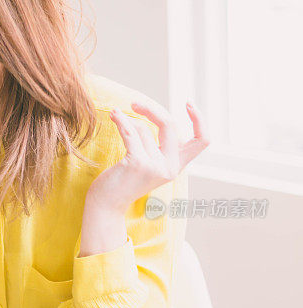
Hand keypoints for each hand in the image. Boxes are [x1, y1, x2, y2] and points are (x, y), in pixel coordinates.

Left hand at [86, 100, 209, 214]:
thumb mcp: (146, 160)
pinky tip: (114, 115)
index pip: (201, 141)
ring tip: (115, 121)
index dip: (200, 120)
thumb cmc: (123, 180)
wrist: (107, 204)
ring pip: (144, 130)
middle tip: (134, 103)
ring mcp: (155, 166)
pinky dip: (121, 120)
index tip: (188, 103)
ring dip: (127, 122)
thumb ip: (153, 142)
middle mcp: (170, 168)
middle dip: (152, 110)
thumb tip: (147, 112)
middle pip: (170, 125)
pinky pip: (131, 132)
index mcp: (176, 166)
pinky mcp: (138, 164)